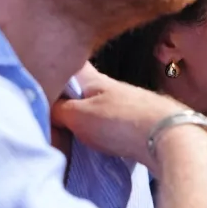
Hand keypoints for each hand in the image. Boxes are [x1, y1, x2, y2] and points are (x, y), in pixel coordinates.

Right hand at [51, 63, 186, 169]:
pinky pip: (111, 123)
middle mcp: (112, 87)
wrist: (169, 137)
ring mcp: (128, 104)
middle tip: (48, 116)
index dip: (53, 69)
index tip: (36, 80)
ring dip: (83, 117)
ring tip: (67, 133)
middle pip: (81, 89)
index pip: (69, 66)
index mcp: (94, 78)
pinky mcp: (139, 122)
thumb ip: (57, 109)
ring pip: (96, 106)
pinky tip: (95, 141)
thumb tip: (42, 106)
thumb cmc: (122, 122)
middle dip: (66, 100)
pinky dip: (100, 130)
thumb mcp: (78, 115)